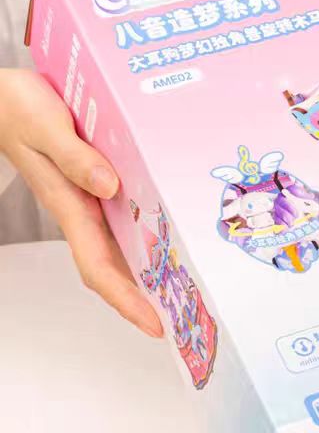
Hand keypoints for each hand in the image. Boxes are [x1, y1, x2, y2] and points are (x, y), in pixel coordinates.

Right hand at [0, 68, 161, 336]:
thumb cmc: (18, 110)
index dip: (125, 298)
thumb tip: (110, 187)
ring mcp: (84, 198)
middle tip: (184, 316)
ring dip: (146, 270)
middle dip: (143, 296)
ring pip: (118, 246)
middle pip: (112, 267)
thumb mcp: (47, 129)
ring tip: (185, 287)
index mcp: (68, 204)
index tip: (152, 323)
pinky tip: (169, 233)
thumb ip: (76, 158)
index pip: (98, 266)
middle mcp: (79, 208)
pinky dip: (144, 234)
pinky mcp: (90, 182)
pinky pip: (120, 218)